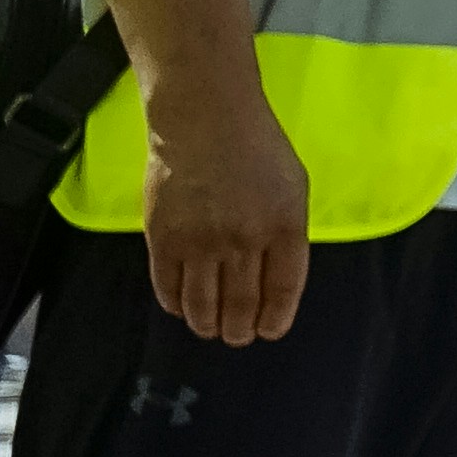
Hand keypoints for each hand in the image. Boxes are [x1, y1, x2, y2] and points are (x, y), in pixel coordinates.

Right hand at [141, 103, 311, 345]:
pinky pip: (167, 286)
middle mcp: (243, 241)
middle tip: (236, 336)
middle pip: (241, 306)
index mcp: (284, 228)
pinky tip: (181, 307)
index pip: (283, 291)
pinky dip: (174, 304)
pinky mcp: (163, 238)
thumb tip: (275, 277)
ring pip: (202, 304)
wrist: (204, 120)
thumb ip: (287, 233)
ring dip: (207, 324)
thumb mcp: (293, 188)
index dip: (275, 319)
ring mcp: (200, 242)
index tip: (269, 331)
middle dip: (239, 331)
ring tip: (210, 328)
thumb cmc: (257, 149)